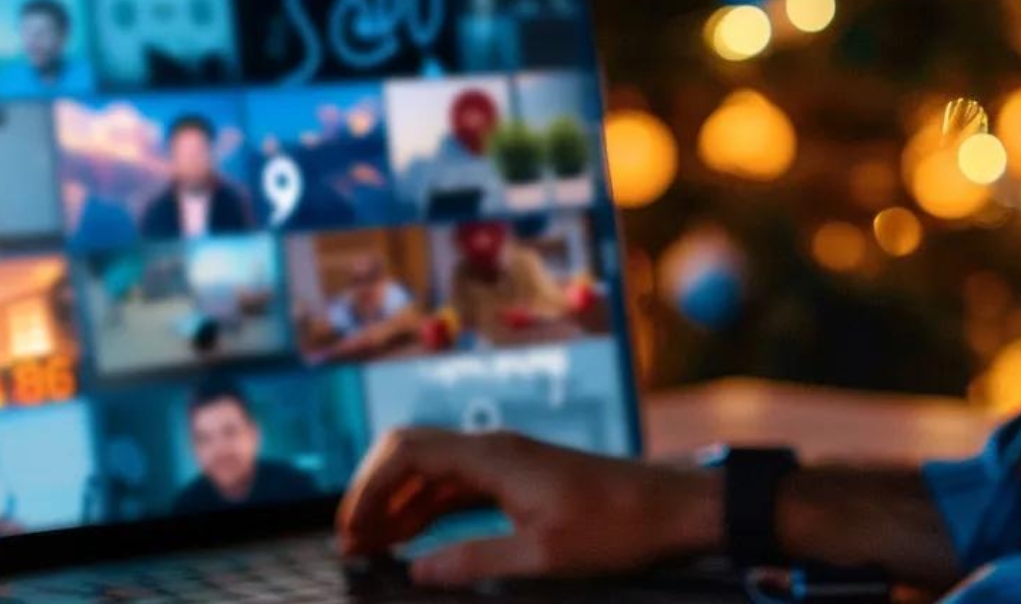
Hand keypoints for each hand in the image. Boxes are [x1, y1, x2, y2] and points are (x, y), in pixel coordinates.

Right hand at [337, 428, 722, 586]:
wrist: (673, 509)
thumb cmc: (617, 528)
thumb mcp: (544, 556)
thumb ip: (474, 561)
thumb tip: (415, 571)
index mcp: (494, 456)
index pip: (406, 453)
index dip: (367, 488)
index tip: (348, 532)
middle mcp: (495, 449)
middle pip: (410, 455)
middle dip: (372, 494)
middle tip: (349, 544)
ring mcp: (507, 462)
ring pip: (432, 473)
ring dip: (396, 505)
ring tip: (368, 549)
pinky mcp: (520, 479)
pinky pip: (457, 487)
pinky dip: (426, 511)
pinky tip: (412, 542)